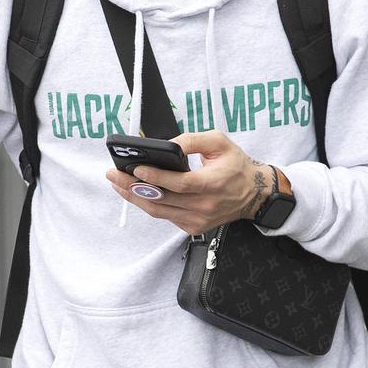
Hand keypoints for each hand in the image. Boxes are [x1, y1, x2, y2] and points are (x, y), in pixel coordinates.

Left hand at [106, 130, 273, 234]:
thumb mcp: (219, 142)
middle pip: (163, 200)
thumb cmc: (235, 165)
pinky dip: (148, 204)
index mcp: (214, 183)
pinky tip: (134, 192)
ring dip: (135, 197)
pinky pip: (165, 216)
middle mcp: (205, 205)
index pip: (181, 183)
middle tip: (113, 175)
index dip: (157, 178)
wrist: (253, 194)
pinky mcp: (193, 227)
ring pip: (159, 211)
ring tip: (117, 184)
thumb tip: (166, 144)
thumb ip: (192, 140)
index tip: (137, 169)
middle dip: (133, 187)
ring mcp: (199, 219)